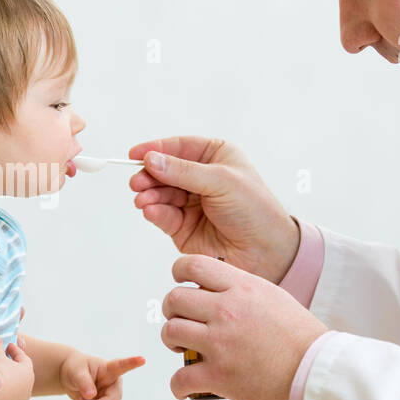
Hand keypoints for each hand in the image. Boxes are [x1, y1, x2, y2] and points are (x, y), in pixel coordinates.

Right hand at [0, 335, 33, 399]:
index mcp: (27, 372)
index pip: (22, 359)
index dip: (15, 351)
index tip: (8, 346)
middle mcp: (26, 390)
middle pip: (22, 380)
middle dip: (14, 372)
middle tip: (5, 366)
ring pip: (17, 398)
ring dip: (11, 392)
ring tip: (1, 388)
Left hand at [58, 350, 146, 399]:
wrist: (70, 377)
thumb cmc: (75, 369)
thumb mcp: (76, 372)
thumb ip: (83, 382)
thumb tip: (91, 395)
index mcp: (108, 369)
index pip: (121, 366)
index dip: (132, 363)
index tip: (142, 359)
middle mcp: (114, 383)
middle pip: (114, 399)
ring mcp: (111, 395)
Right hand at [128, 136, 301, 282]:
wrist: (265, 252)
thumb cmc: (254, 210)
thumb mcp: (221, 181)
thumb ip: (183, 172)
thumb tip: (151, 160)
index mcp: (215, 157)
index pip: (179, 147)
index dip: (156, 149)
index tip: (134, 154)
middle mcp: (201, 178)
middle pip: (164, 170)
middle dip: (149, 175)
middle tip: (137, 182)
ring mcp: (191, 202)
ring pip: (160, 193)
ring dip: (149, 195)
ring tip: (143, 199)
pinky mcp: (183, 226)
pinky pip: (163, 214)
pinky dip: (154, 211)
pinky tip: (150, 210)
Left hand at [160, 255, 327, 399]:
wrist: (317, 372)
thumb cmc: (299, 337)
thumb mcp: (273, 297)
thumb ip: (241, 291)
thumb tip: (215, 290)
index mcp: (241, 288)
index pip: (192, 265)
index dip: (178, 273)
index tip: (180, 284)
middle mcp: (226, 311)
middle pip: (174, 299)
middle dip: (171, 311)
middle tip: (181, 321)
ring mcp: (220, 343)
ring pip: (170, 332)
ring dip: (171, 342)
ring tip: (183, 349)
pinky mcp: (219, 376)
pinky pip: (180, 377)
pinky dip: (177, 385)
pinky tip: (184, 387)